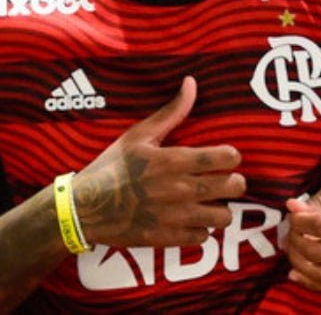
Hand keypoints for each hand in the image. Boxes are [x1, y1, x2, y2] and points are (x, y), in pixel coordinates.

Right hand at [72, 76, 245, 247]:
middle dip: (234, 182)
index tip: (225, 157)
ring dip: (220, 209)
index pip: (227, 158)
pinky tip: (190, 220)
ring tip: (210, 203)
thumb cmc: (111, 166)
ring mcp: (176, 216)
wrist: (85, 207)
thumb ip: (171, 112)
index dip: (231, 156)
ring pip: (223, 217)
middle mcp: (180, 189)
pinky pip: (203, 237)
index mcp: (174, 160)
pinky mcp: (168, 238)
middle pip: (234, 187)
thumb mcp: (139, 134)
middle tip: (224, 181)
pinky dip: (200, 229)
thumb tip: (191, 83)